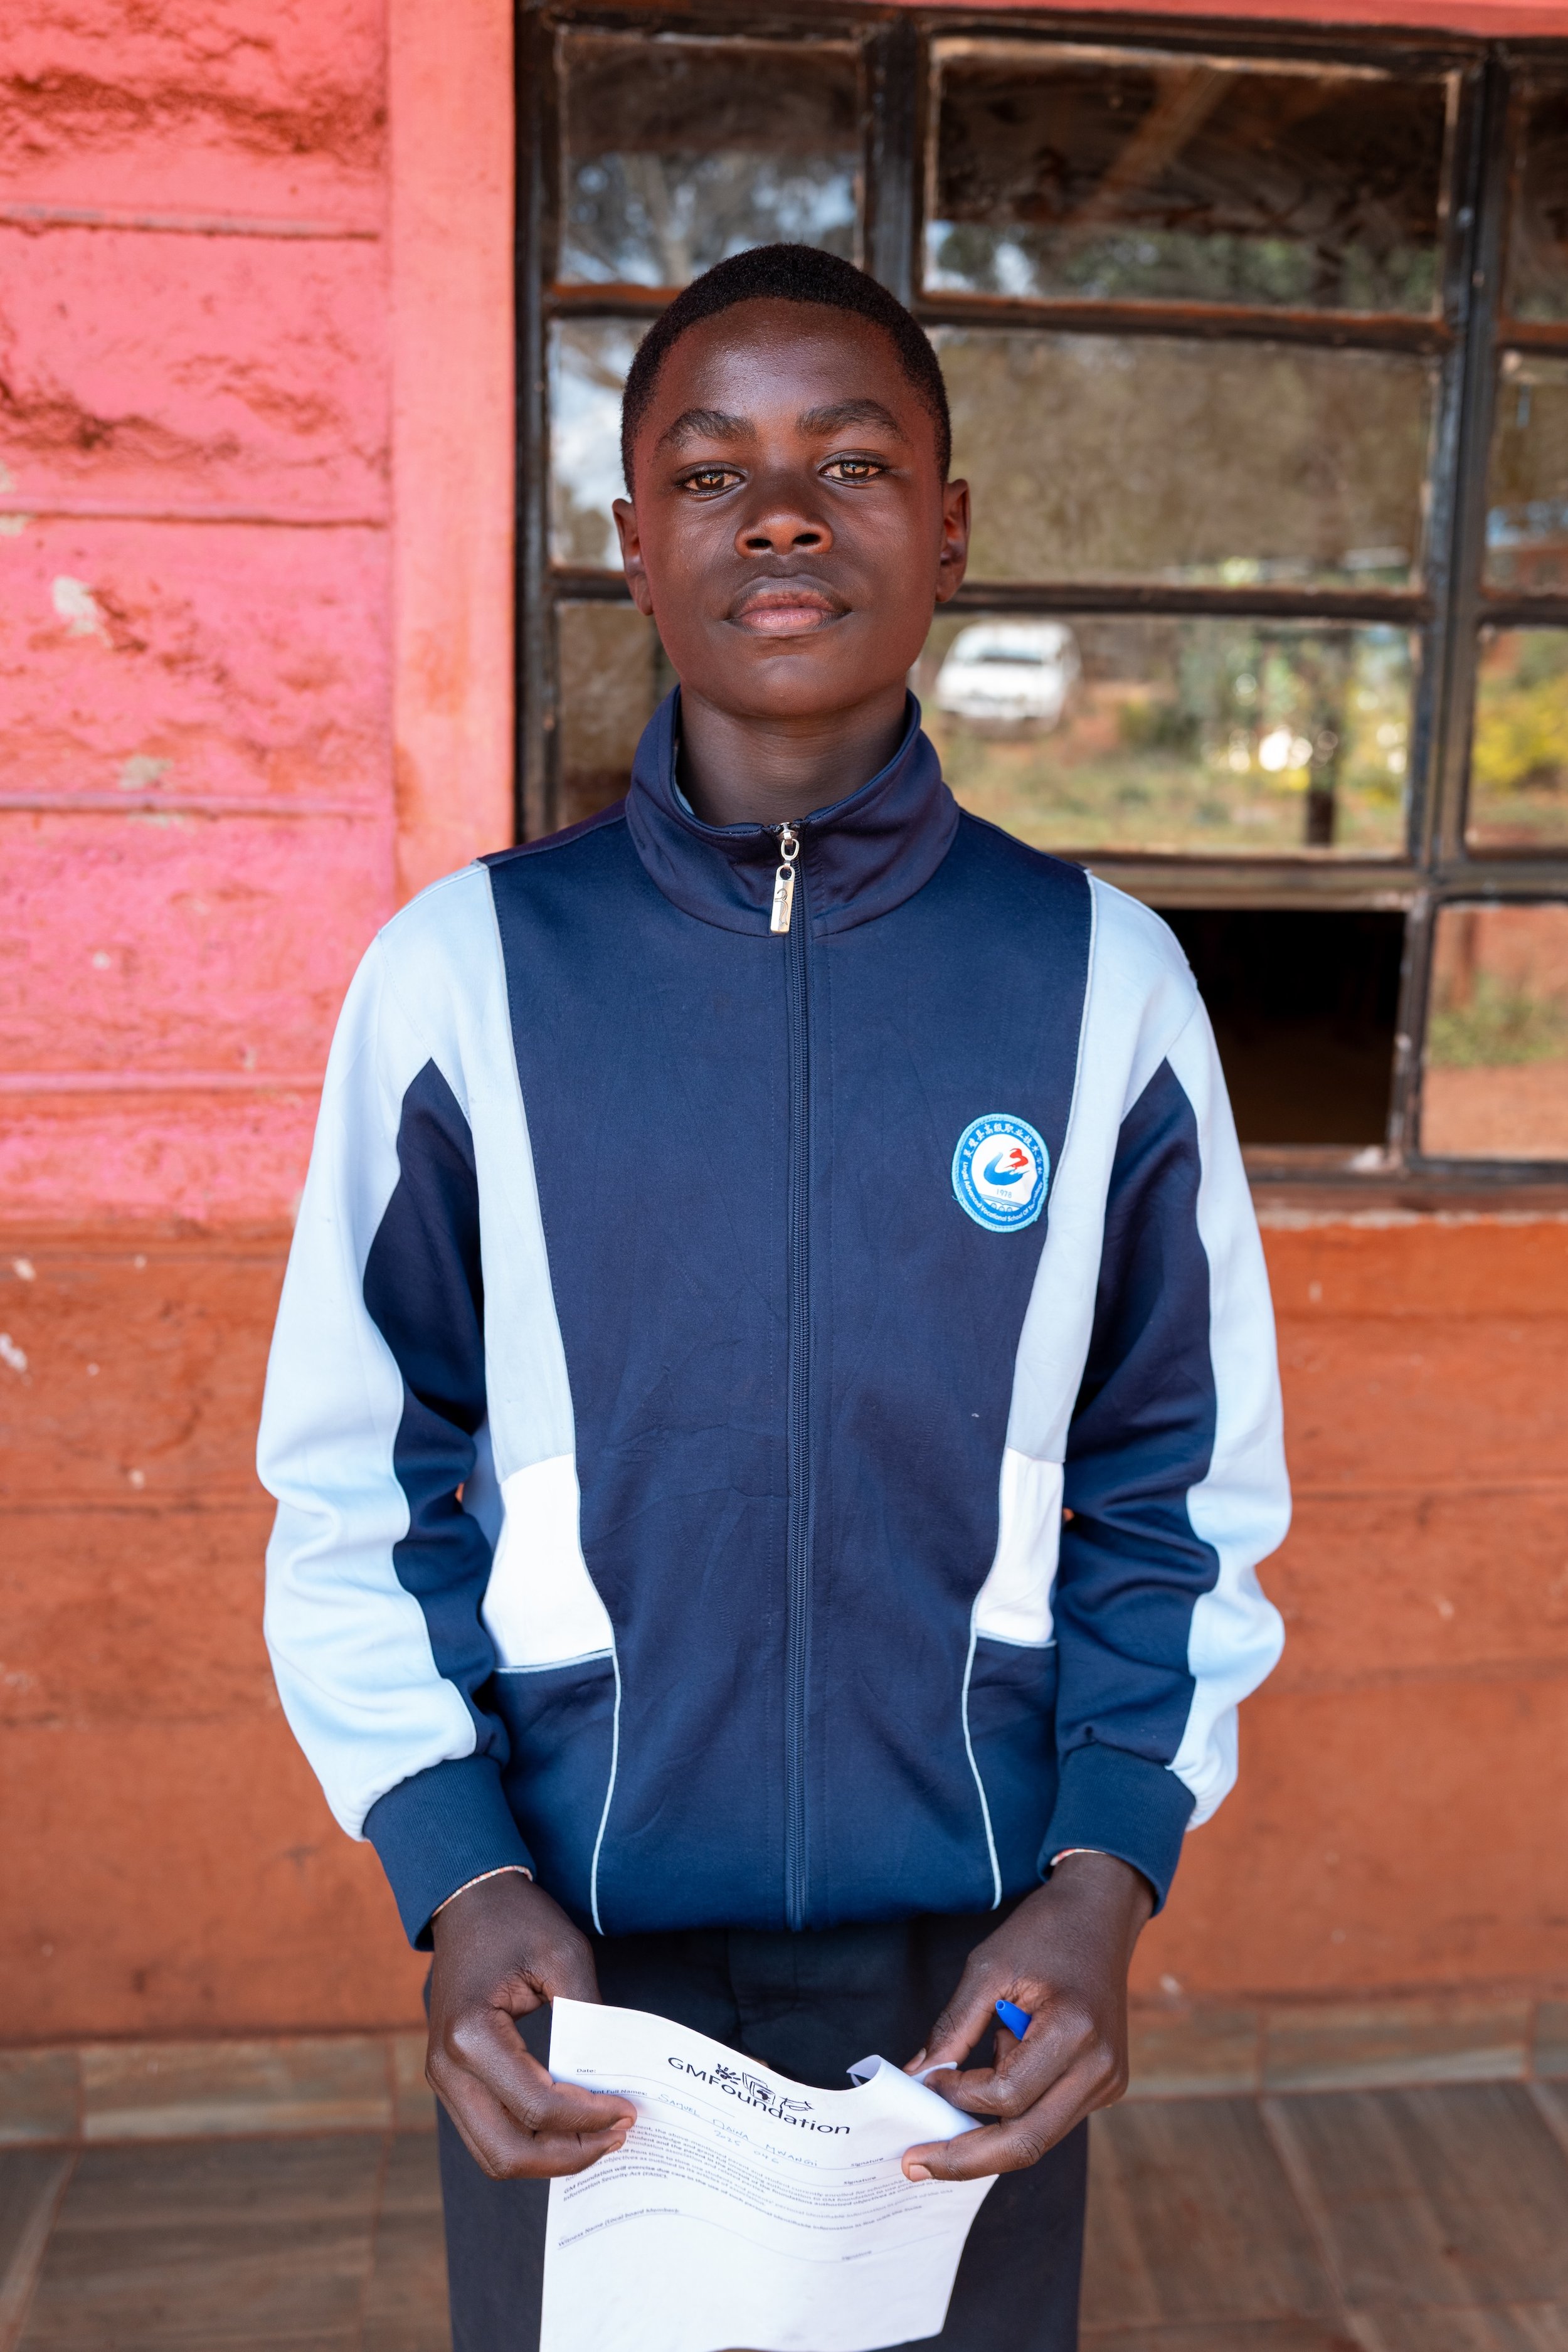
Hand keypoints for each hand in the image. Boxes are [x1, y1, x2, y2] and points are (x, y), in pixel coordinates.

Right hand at [426, 1871, 635, 2178]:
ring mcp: (442, 2077)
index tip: (628, 2109)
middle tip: (618, 2136)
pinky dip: (529, 2141)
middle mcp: (446, 2067)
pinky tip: (569, 2125)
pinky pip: (487, 2132)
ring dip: (548, 2157)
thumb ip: (590, 2018)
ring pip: (493, 2153)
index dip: (589, 2117)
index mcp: (470, 2035)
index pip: (537, 2107)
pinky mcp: (451, 2078)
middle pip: (507, 2152)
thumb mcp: (565, 1955)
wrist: (467, 1899)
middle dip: (569, 2155)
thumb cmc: (516, 1920)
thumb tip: (616, 2076)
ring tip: (598, 2136)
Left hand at [900, 1851, 1152, 2181]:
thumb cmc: (1044, 1931)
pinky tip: (989, 2082)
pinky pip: (1052, 2117)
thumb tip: (918, 2076)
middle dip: (968, 2159)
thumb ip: (954, 2026)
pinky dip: (1013, 2113)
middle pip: (1028, 2141)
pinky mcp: (1106, 2085)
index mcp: (1075, 2031)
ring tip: (952, 2105)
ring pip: (1040, 2137)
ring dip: (989, 2133)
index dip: (958, 2094)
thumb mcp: (988, 1966)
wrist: (1101, 1912)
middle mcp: (1100, 2067)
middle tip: (916, 2164)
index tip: (928, 2076)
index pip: (1006, 2095)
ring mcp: (1108, 2081)